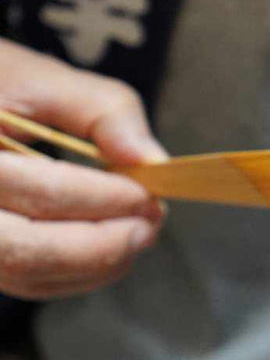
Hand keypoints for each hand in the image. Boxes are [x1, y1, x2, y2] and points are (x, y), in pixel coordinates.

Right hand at [0, 38, 167, 299]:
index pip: (40, 193)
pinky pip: (32, 281)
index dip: (104, 198)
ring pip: (32, 276)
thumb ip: (102, 110)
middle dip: (104, 244)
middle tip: (150, 223)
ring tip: (141, 230)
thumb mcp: (41, 78)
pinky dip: (81, 271)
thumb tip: (151, 160)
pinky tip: (114, 245)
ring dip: (100, 263)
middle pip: (28, 253)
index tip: (148, 192)